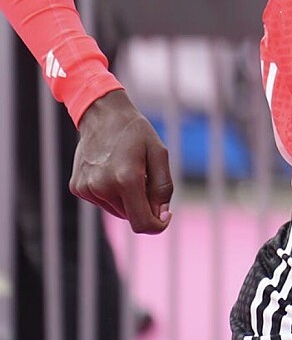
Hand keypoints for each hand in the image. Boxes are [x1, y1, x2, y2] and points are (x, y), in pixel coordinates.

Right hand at [70, 90, 172, 234]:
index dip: (157, 226)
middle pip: (130, 216)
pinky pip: (102, 202)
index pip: (142, 223)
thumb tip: (161, 216)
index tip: (165, 216)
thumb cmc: (136, 133)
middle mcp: (103, 187)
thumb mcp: (159, 153)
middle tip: (145, 176)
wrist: (103, 114)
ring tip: (126, 169)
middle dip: (143, 204)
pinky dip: (111, 193)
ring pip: (116, 210)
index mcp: (126, 179)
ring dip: (127, 198)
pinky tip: (110, 169)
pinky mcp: (77, 187)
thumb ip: (163, 187)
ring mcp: (87, 188)